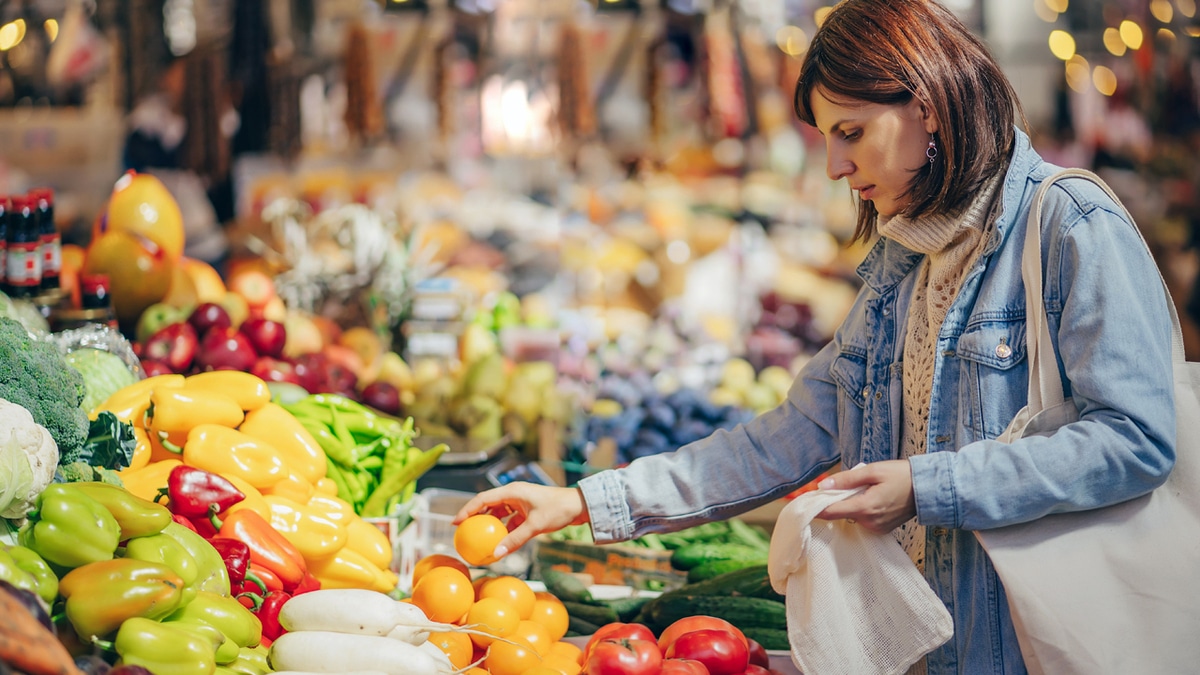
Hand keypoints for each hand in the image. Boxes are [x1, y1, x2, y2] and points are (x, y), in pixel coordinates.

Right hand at [452, 483, 589, 558]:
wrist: (578, 506)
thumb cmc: (558, 510)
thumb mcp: (534, 526)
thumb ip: (514, 540)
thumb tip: (496, 554)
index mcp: (512, 491)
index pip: (483, 499)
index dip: (467, 510)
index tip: (455, 523)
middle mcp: (513, 494)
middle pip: (488, 504)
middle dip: (474, 517)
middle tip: (462, 531)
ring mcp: (520, 501)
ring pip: (498, 512)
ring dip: (489, 524)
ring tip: (477, 538)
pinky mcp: (527, 509)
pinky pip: (510, 519)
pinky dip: (503, 529)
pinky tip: (499, 542)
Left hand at [815, 460, 916, 534]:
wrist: (928, 489)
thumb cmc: (901, 475)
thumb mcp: (872, 471)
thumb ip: (847, 479)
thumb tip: (823, 486)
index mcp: (865, 507)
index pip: (831, 512)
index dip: (816, 506)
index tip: (806, 499)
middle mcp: (869, 522)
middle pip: (840, 513)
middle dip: (837, 499)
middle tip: (844, 483)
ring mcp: (876, 528)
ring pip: (851, 516)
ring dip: (850, 504)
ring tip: (866, 488)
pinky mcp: (882, 530)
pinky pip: (863, 520)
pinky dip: (862, 509)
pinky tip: (872, 497)